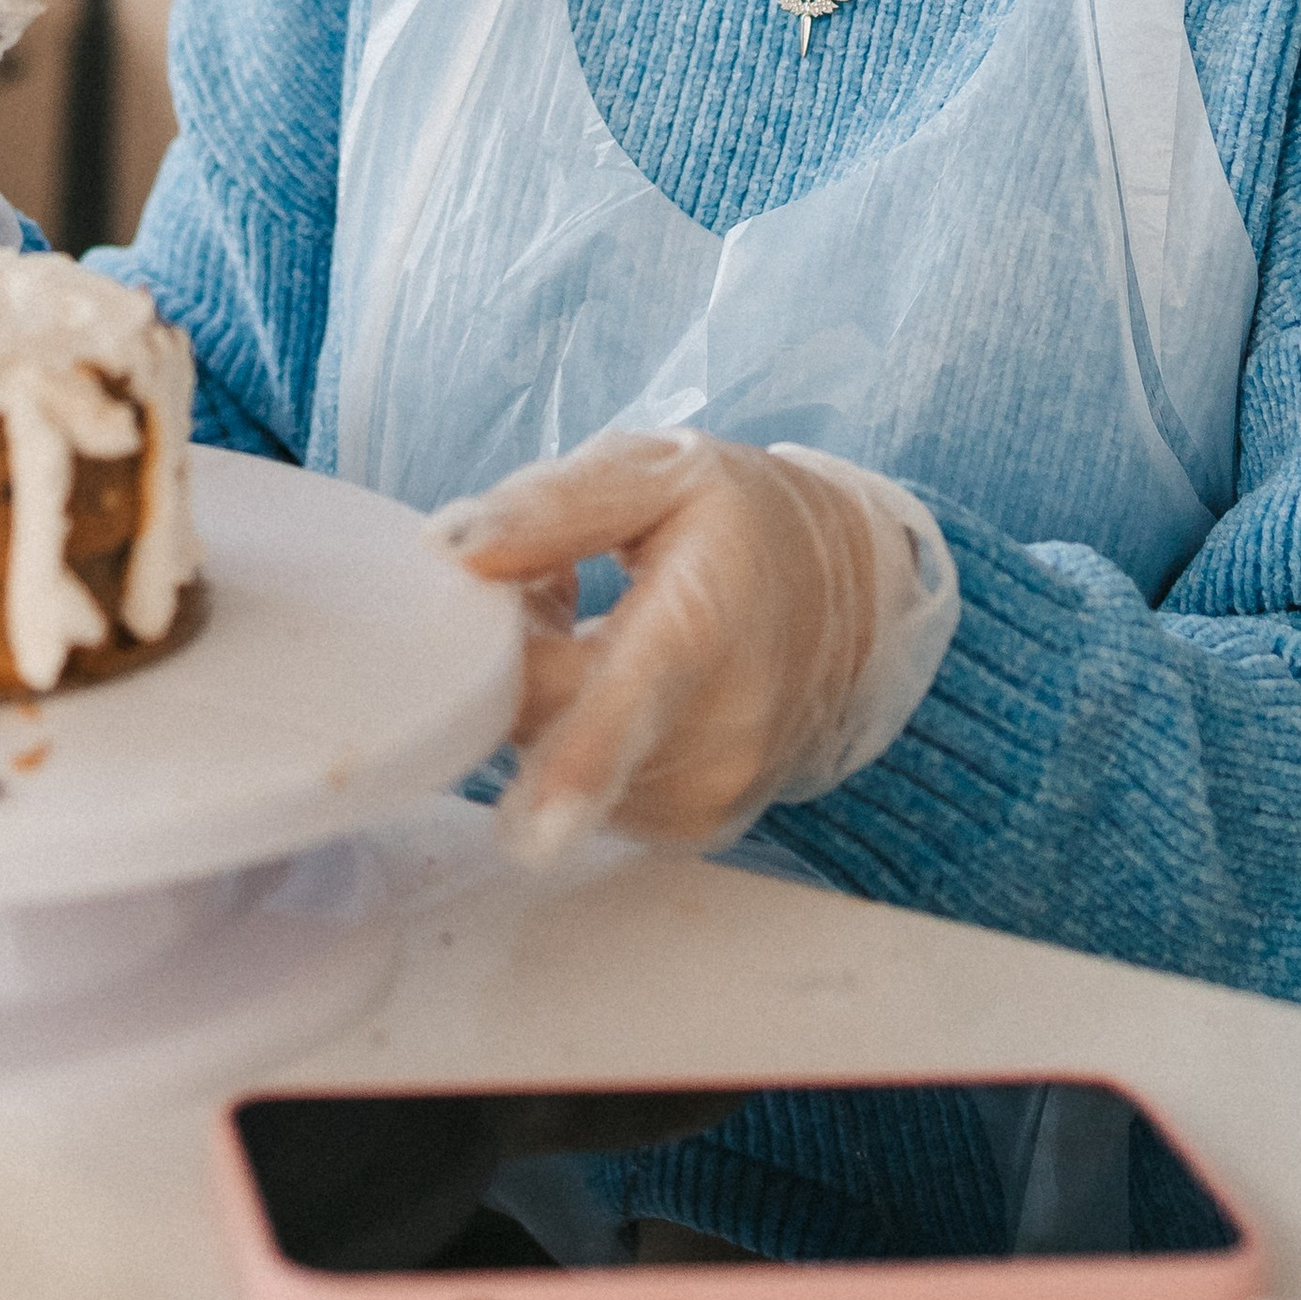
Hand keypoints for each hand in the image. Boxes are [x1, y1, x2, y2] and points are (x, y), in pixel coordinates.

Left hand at [429, 431, 958, 866]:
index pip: (629, 705)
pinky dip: (580, 737)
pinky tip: (623, 683)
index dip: (575, 763)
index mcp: (700, 627)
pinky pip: (587, 786)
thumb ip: (554, 505)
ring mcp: (708, 792)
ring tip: (609, 632)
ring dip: (548, 697)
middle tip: (555, 589)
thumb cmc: (741, 521)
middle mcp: (715, 732)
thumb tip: (451, 547)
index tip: (534, 825)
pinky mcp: (693, 827)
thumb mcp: (659, 472)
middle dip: (516, 661)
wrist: (849, 594)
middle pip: (549, 728)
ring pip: (554, 758)